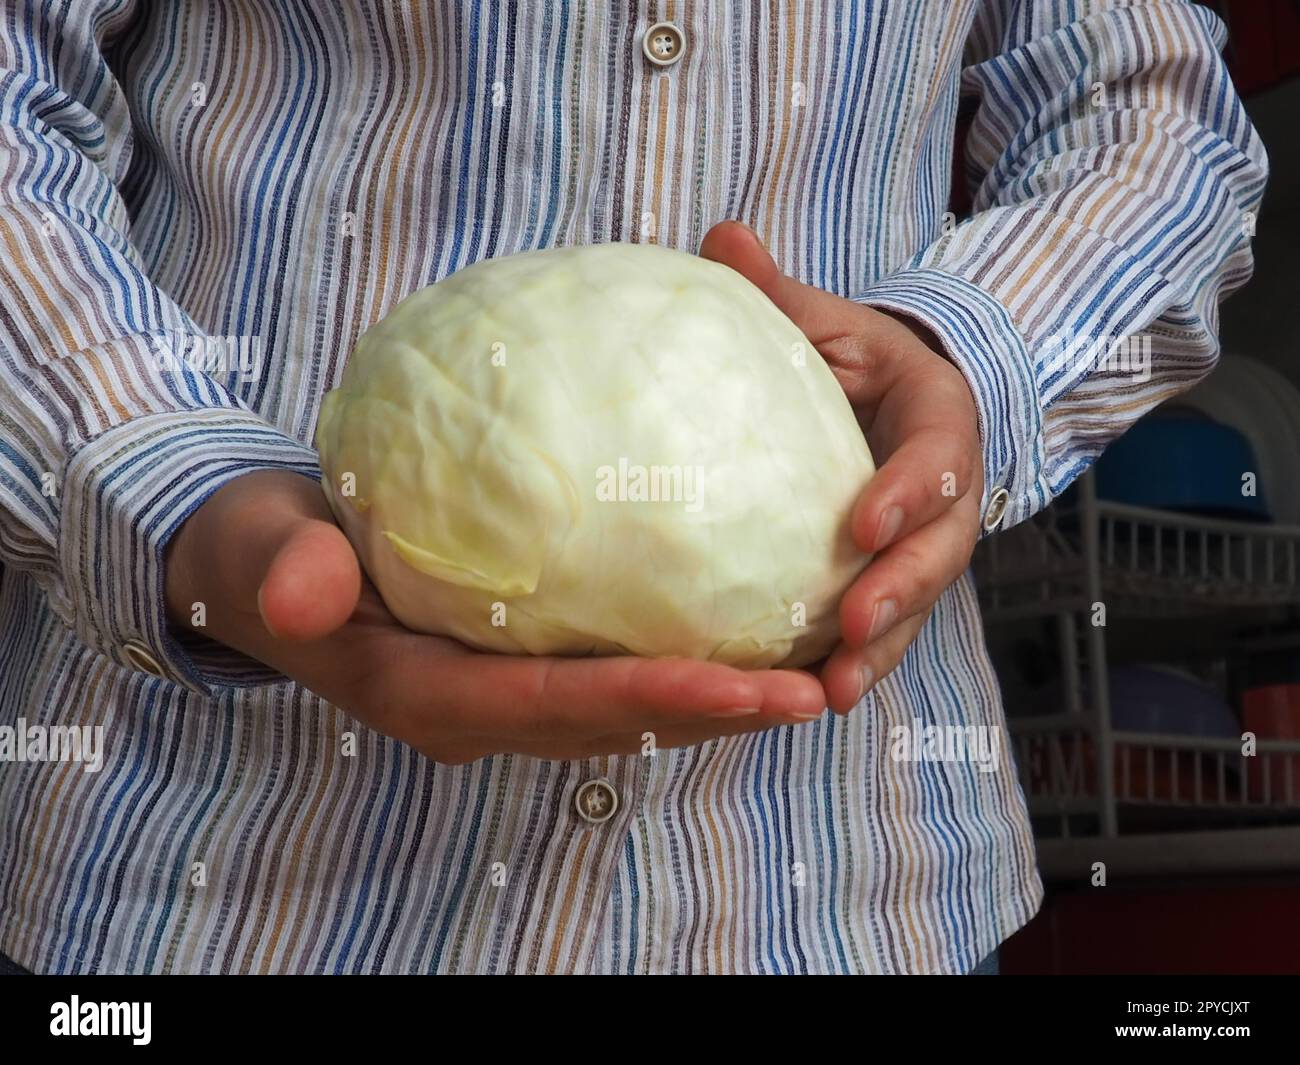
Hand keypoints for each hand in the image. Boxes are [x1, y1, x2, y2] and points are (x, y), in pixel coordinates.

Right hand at [164, 470, 826, 762]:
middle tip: (813, 688)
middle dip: (714, 713)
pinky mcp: (517, 668)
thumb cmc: (264, 556)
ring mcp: (502, 698)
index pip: (554, 707)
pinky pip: (612, 672)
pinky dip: (681, 660)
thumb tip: (308, 589)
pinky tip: (744, 626)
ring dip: (717, 700)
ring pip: (627, 711)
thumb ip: (285, 573)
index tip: (744, 682)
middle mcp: (477, 712)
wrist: (260, 570)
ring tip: (811, 674)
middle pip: (615, 723)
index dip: (650, 697)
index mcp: (426, 695)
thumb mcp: (261, 553)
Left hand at [700, 221, 983, 712]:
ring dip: (879, 651)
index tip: (864, 524)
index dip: (910, 492)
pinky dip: (851, 664)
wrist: (888, 401)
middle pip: (940, 553)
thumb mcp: (828, 323)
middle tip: (853, 629)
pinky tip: (807, 698)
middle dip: (901, 593)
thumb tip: (719, 236)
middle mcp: (944, 496)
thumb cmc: (854, 360)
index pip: (939, 460)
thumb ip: (780, 296)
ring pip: (914, 606)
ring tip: (831, 693)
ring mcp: (922, 546)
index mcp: (938, 424)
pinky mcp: (891, 581)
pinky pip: (880, 629)